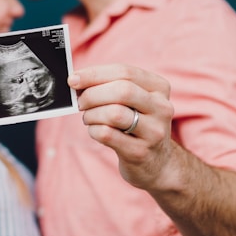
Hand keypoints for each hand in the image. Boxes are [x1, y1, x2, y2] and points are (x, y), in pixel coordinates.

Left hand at [68, 64, 174, 189]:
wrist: (156, 163)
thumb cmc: (136, 124)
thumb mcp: (133, 102)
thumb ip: (110, 86)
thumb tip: (76, 80)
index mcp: (159, 88)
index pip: (124, 72)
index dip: (94, 74)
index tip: (73, 79)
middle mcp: (161, 108)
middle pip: (122, 91)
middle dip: (92, 95)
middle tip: (80, 102)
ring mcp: (154, 132)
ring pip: (114, 113)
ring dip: (92, 114)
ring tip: (89, 118)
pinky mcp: (140, 152)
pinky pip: (107, 134)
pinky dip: (93, 130)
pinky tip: (95, 131)